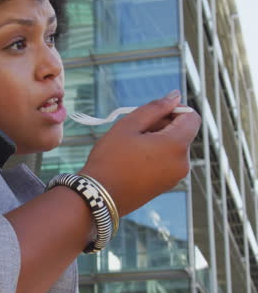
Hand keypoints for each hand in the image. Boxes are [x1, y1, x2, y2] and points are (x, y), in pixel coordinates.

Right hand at [80, 90, 200, 215]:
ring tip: (132, 146)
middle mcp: (182, 163)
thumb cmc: (110, 159)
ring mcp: (175, 177)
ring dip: (158, 139)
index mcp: (176, 146)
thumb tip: (176, 96)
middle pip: (183, 132)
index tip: (155, 113)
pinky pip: (168, 161)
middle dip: (164, 125)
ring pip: (174, 147)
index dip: (176, 109)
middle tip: (136, 129)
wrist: (99, 197)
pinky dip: (156, 154)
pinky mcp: (167, 185)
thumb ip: (155, 107)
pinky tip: (134, 159)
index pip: (193, 118)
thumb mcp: (129, 125)